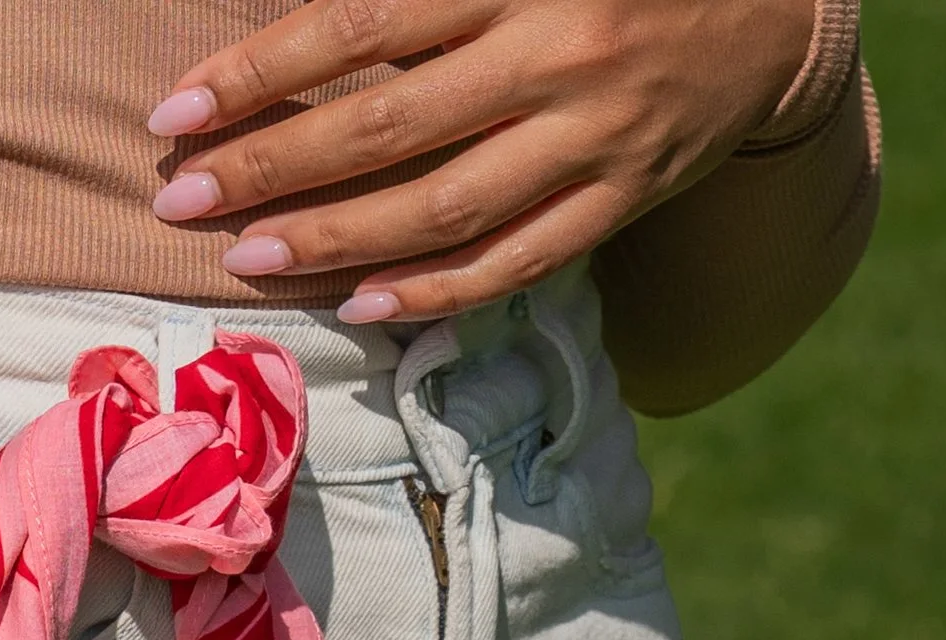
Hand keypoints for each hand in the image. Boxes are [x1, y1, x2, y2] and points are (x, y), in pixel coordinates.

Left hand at [147, 0, 817, 319]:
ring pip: (445, 207)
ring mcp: (594, 137)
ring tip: (249, 258)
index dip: (260, 71)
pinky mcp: (622, 199)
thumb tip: (312, 15)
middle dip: (272, 167)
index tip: (179, 113)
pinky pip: (518, 262)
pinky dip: (437, 290)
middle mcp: (556, 52)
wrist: (767, 2)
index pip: (358, 21)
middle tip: (184, 201)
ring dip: (337, 240)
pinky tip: (363, 304)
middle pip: (386, 125)